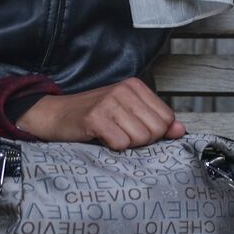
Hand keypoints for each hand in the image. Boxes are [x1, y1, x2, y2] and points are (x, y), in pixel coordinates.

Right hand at [16, 78, 185, 149]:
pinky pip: (121, 143)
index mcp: (136, 86)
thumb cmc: (92, 116)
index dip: (155, 133)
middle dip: (142, 141)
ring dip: (126, 144)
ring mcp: (110, 102)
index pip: (167, 118)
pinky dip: (112, 147)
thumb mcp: (127, 114)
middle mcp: (124, 90)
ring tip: (110, 135)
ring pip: (141, 138)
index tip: (135, 130)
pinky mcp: (96, 117)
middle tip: (121, 134)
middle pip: (156, 130)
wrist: (54, 115)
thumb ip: (155, 120)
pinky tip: (101, 138)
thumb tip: (180, 130)